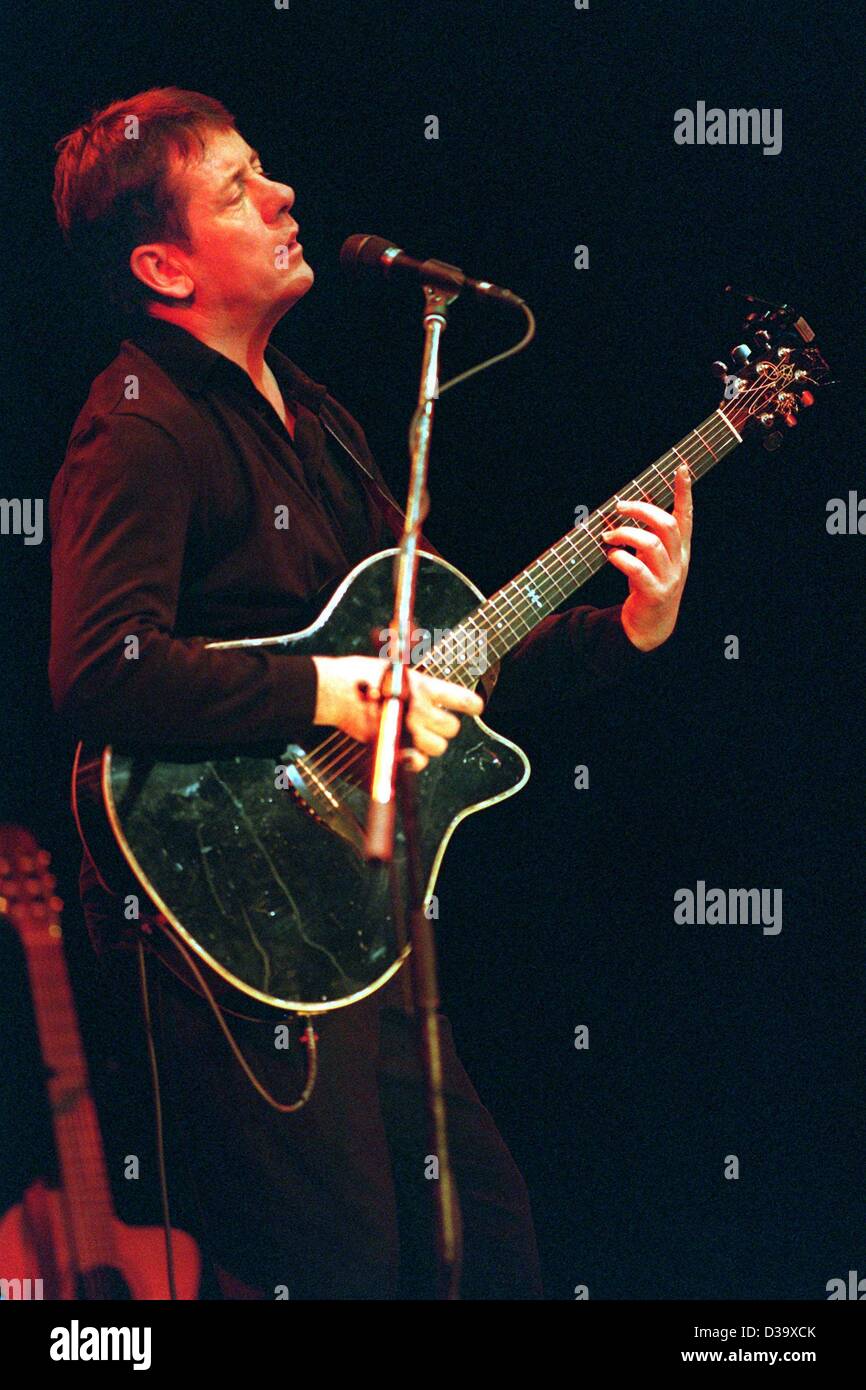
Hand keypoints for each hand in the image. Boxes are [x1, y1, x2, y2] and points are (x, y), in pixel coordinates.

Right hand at [311, 655, 483, 771]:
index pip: (460, 698)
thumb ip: (414, 681)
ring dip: (432, 744)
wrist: (334, 690)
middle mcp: (420, 709)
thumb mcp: (393, 668)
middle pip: (452, 728)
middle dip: (446, 728)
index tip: (476, 707)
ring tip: (419, 737)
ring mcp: (408, 729)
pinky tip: (409, 753)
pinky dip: (416, 761)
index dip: (472, 704)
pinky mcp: (394, 745)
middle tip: (434, 724)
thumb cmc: (358, 675)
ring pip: (439, 747)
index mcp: (422, 686)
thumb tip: (425, 689)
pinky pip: (418, 762)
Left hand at [601, 463, 692, 650]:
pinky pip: (637, 569)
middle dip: (642, 510)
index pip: (686, 515)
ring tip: (608, 536)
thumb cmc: (649, 585)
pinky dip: (620, 558)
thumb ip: (648, 536)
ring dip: (625, 534)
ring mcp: (668, 577)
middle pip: (667, 525)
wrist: (651, 626)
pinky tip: (611, 556)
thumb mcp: (654, 559)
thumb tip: (628, 510)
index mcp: (680, 549)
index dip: (684, 492)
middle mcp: (678, 561)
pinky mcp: (653, 593)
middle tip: (619, 506)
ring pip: (651, 544)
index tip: (681, 468)